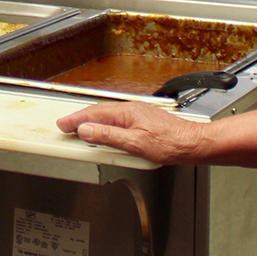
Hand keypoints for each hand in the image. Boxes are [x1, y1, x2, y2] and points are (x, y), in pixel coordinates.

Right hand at [55, 103, 208, 165]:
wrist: (193, 144)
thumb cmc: (170, 143)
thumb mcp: (134, 143)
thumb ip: (108, 136)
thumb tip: (87, 130)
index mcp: (127, 112)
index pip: (94, 114)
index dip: (76, 119)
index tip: (63, 124)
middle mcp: (131, 111)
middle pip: (99, 113)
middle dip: (81, 119)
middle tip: (67, 126)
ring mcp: (138, 117)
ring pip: (108, 118)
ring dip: (93, 123)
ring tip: (81, 131)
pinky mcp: (143, 125)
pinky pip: (118, 124)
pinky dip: (106, 128)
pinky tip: (106, 136)